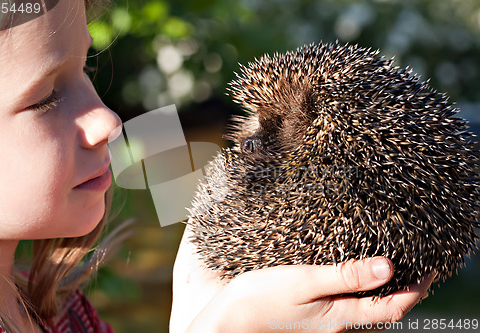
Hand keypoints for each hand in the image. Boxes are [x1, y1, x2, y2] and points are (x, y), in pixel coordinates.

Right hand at [170, 224, 434, 331]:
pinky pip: (342, 302)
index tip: (432, 269)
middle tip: (412, 260)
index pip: (392, 308)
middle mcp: (335, 324)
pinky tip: (345, 269)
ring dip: (378, 286)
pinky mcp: (307, 313)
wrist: (225, 321)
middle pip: (381, 309)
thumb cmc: (259, 302)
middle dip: (401, 288)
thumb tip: (388, 268)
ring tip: (385, 259)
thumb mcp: (304, 285)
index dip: (415, 291)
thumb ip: (345, 278)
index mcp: (339, 318)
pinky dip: (354, 287)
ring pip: (362, 306)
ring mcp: (321, 321)